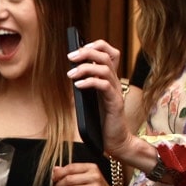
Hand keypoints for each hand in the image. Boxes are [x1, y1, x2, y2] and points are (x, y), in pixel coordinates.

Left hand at [67, 39, 132, 157]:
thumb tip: (70, 74)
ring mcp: (116, 92)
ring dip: (85, 67)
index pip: (110, 52)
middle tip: (70, 57)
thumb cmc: (102, 121)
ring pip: (105, 68)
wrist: (115, 140)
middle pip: (106, 55)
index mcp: (109, 79)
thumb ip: (84, 86)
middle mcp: (115, 82)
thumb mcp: (90, 99)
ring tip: (70, 74)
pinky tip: (78, 85)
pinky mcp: (115, 103)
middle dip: (87, 52)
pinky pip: (104, 86)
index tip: (79, 48)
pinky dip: (90, 82)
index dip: (97, 45)